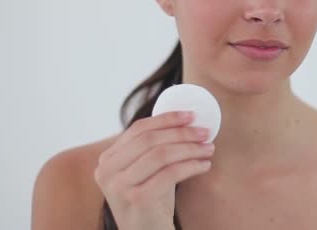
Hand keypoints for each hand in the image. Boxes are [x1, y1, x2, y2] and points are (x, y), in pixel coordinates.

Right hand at [94, 111, 213, 229]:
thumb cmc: (152, 202)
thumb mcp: (147, 171)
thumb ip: (154, 148)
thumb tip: (186, 120)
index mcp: (107, 160)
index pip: (138, 129)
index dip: (167, 119)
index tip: (191, 115)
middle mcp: (107, 172)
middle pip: (150, 139)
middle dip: (182, 133)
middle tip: (205, 132)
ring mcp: (119, 186)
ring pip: (161, 154)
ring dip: (190, 148)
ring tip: (209, 148)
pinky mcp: (137, 199)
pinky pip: (170, 173)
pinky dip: (191, 166)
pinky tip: (205, 165)